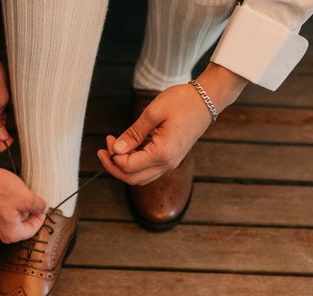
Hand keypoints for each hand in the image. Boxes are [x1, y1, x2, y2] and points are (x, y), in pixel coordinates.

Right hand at [0, 167, 46, 243]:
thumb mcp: (26, 197)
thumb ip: (39, 206)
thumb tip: (43, 208)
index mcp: (10, 234)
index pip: (33, 229)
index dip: (40, 216)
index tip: (42, 207)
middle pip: (22, 224)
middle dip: (28, 211)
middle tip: (30, 197)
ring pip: (12, 217)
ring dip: (18, 206)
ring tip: (17, 193)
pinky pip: (2, 212)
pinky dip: (7, 204)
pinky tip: (7, 192)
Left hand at [97, 62, 247, 185]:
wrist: (208, 99)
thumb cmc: (183, 102)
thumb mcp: (153, 113)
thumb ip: (133, 134)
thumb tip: (117, 149)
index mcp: (162, 153)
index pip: (128, 166)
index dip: (113, 156)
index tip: (109, 140)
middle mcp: (167, 163)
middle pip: (132, 178)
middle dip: (114, 166)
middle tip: (104, 149)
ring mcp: (171, 163)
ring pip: (140, 178)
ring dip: (124, 167)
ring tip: (114, 149)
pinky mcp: (171, 159)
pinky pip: (148, 171)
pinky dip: (135, 165)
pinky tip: (128, 150)